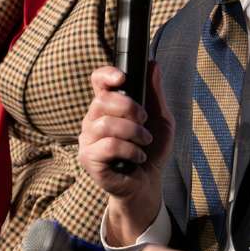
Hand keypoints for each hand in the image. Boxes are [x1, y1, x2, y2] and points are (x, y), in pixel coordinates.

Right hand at [77, 64, 172, 243]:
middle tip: (144, 121)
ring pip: (106, 123)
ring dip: (134, 132)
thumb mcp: (161, 119)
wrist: (148, 185)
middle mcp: (93, 120)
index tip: (122, 78)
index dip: (106, 75)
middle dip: (130, 108)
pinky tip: (138, 157)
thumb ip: (155, 94)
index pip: (98, 81)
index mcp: (108, 106)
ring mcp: (88, 140)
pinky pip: (108, 146)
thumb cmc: (151, 151)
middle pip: (102, 100)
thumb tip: (154, 65)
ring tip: (144, 142)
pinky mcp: (89, 159)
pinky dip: (130, 150)